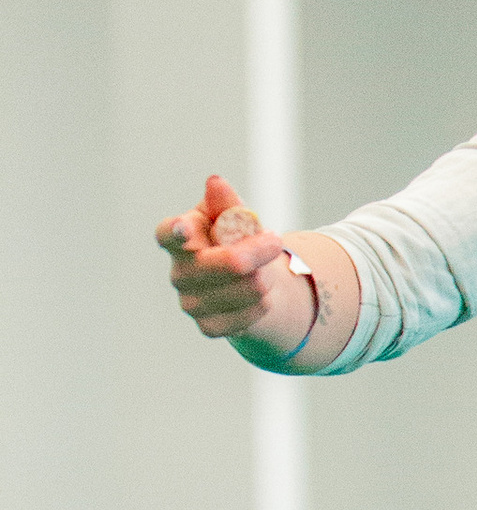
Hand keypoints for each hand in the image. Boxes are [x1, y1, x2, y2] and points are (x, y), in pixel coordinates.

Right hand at [156, 175, 312, 350]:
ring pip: (239, 291)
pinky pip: (242, 317)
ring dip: (262, 278)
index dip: (175, 232)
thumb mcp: (235, 217)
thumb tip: (216, 183)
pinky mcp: (208, 326)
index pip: (168, 235)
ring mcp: (191, 301)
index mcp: (180, 239)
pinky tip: (263, 296)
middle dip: (254, 252)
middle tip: (276, 240)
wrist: (255, 282)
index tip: (185, 227)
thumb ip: (226, 203)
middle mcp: (179, 272)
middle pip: (219, 264)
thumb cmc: (239, 241)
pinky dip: (261, 305)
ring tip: (266, 270)